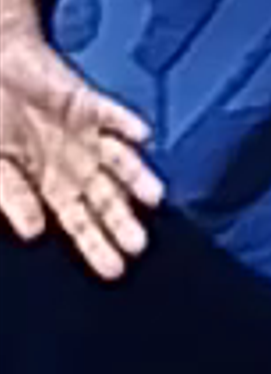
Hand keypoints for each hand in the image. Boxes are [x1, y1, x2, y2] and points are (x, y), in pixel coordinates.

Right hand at [0, 32, 160, 275]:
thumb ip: (11, 195)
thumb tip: (34, 231)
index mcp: (49, 185)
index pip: (79, 223)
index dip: (96, 246)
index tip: (114, 270)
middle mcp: (75, 164)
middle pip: (106, 200)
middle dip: (122, 223)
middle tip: (138, 246)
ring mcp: (86, 134)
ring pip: (119, 161)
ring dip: (136, 177)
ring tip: (153, 197)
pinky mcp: (88, 104)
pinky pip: (112, 115)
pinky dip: (126, 124)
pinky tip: (143, 137)